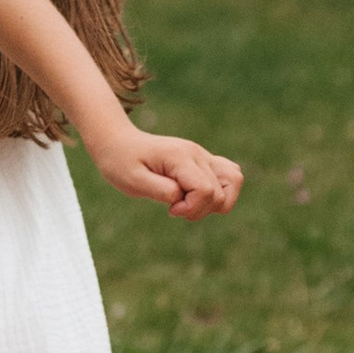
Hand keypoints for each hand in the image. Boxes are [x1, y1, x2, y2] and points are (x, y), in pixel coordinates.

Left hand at [93, 127, 243, 220]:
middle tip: (174, 208)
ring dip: (217, 201)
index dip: (192, 208)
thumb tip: (182, 197)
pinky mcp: (203, 160)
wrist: (118, 142)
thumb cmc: (121, 162)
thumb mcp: (132, 181)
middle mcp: (197, 153)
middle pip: (220, 192)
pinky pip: (230, 174)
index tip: (170, 209)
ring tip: (190, 204)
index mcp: (180, 157)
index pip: (205, 190)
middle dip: (200, 210)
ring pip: (234, 180)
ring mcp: (202, 155)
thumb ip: (160, 190)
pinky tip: (196, 197)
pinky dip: (220, 192)